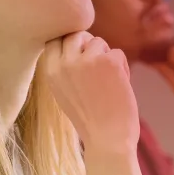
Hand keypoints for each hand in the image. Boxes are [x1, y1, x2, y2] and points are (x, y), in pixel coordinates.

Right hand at [41, 32, 138, 154]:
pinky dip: (122, 67)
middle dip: (89, 44)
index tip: (80, 56)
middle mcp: (65, 63)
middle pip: (76, 34)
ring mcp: (87, 60)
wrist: (108, 139)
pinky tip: (120, 86)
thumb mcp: (64, 91)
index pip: (54, 39)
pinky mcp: (109, 61)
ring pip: (99, 41)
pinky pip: (117, 53)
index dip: (69, 43)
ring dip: (107, 57)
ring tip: (109, 81)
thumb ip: (65, 67)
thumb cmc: (89, 119)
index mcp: (51, 71)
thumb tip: (78, 41)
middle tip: (99, 64)